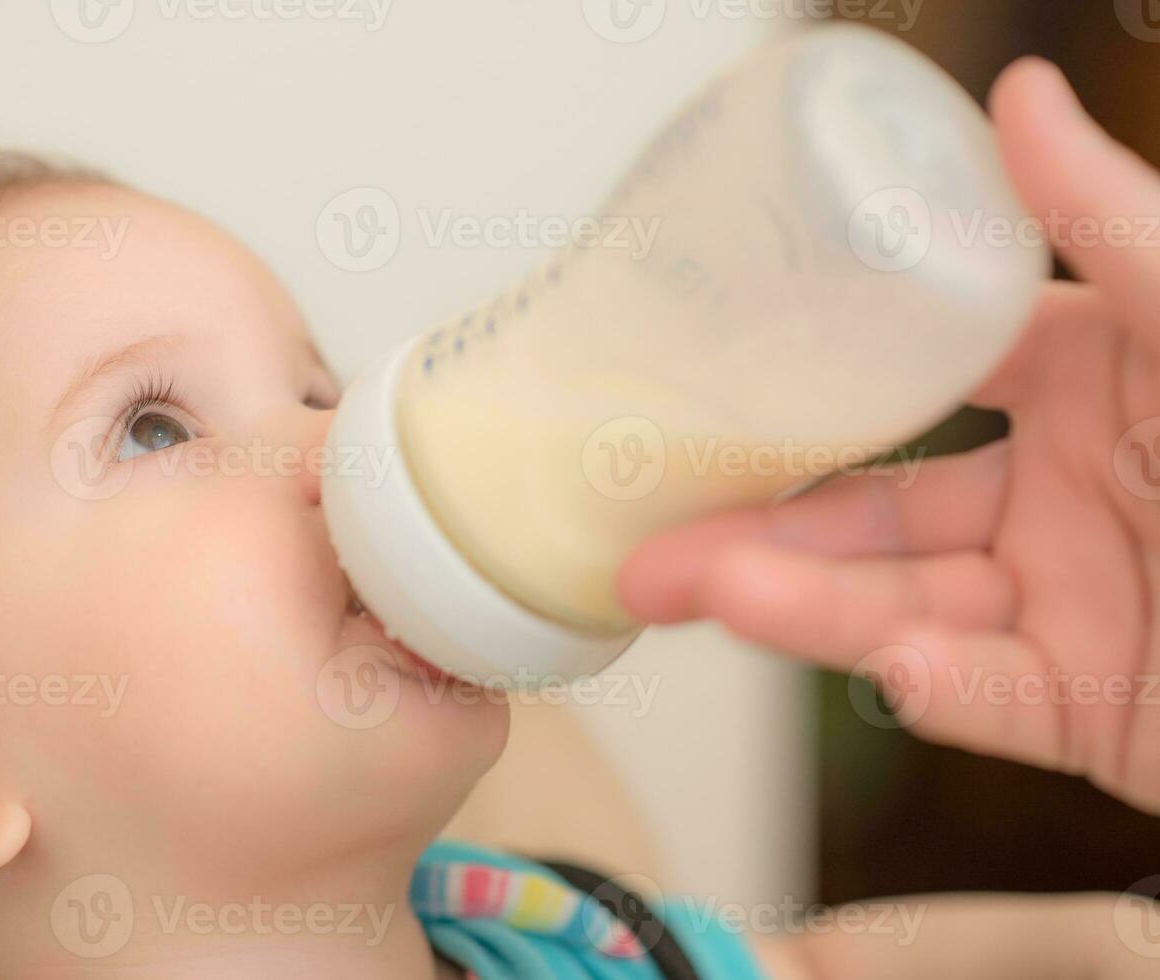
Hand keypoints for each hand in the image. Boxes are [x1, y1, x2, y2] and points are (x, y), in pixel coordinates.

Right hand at [618, 59, 1159, 813]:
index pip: (928, 378)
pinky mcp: (1088, 711)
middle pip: (880, 511)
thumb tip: (1021, 96)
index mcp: (1093, 388)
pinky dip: (934, 683)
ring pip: (904, 607)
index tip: (722, 385)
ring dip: (805, 605)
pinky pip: (987, 697)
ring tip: (703, 592)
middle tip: (658, 538)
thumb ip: (1114, 223)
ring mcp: (1070, 608)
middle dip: (762, 528)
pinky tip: (887, 659)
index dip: (822, 386)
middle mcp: (1065, 498)